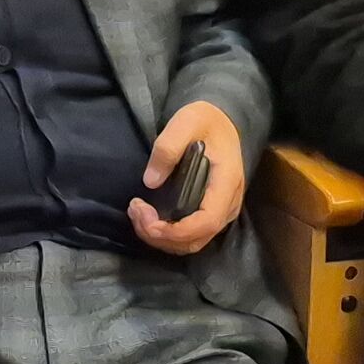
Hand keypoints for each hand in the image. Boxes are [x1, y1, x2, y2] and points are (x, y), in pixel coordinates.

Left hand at [125, 101, 246, 256]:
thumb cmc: (205, 120)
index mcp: (226, 182)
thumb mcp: (186, 121)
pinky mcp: (210, 212)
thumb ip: (168, 147)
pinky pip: (190, 235)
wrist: (221, 121)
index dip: (177, 231)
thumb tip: (151, 182)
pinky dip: (167, 234)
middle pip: (196, 239)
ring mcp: (221, 211)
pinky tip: (148, 217)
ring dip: (161, 237)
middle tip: (135, 211)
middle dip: (161, 236)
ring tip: (137, 212)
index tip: (147, 220)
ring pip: (192, 242)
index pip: (207, 221)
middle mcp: (228, 203)